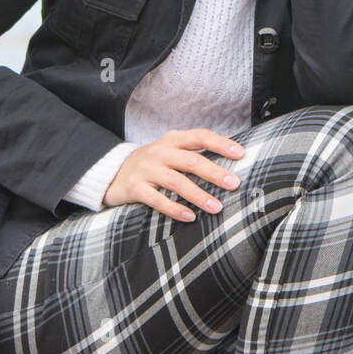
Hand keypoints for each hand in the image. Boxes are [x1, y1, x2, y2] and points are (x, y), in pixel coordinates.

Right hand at [102, 128, 245, 220]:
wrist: (112, 171)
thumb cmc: (153, 161)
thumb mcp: (173, 148)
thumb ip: (199, 146)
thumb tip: (233, 141)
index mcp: (173, 140)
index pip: (200, 136)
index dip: (220, 144)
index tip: (240, 153)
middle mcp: (160, 152)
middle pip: (191, 161)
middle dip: (214, 173)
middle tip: (234, 183)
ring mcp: (146, 170)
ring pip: (176, 181)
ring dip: (198, 195)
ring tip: (216, 207)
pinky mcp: (134, 188)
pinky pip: (156, 199)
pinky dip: (174, 209)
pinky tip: (190, 217)